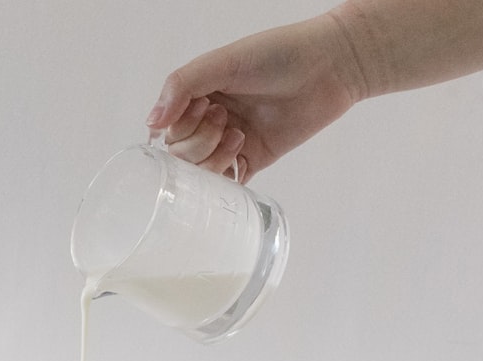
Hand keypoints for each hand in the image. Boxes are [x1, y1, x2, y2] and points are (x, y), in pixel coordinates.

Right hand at [145, 13, 364, 182]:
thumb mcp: (222, 62)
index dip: (180, 125)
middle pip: (181, 154)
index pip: (167, 128)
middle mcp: (210, 120)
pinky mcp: (254, 160)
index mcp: (198, 95)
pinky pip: (228, 185)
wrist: (330, 68)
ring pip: (201, 172)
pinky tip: (238, 160)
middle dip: (199, 141)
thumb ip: (181, 86)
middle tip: (225, 119)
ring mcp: (231, 143)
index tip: (206, 106)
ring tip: (239, 134)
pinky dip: (227, 182)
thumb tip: (151, 122)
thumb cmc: (278, 54)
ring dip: (214, 157)